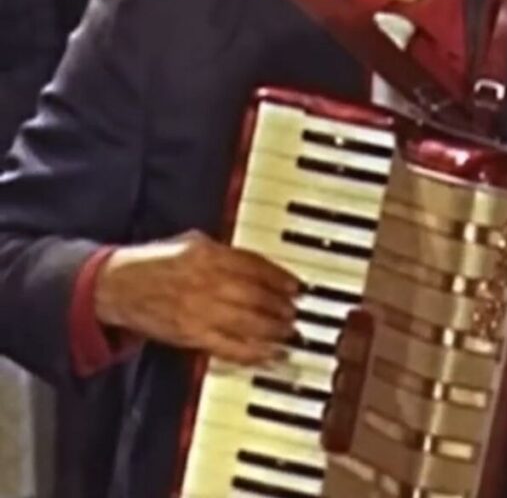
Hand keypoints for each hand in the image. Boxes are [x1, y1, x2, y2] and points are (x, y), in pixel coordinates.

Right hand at [94, 230, 300, 365]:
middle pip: (256, 296)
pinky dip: (254, 353)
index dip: (280, 278)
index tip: (296, 286)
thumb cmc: (155, 262)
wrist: (118, 286)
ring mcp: (199, 311)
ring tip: (290, 332)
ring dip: (274, 330)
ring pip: (247, 323)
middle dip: (281, 306)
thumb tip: (257, 263)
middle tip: (295, 311)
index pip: (255, 266)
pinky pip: (229, 347)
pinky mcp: (191, 336)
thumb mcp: (191, 242)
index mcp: (208, 254)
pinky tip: (270, 354)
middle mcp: (205, 282)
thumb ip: (224, 250)